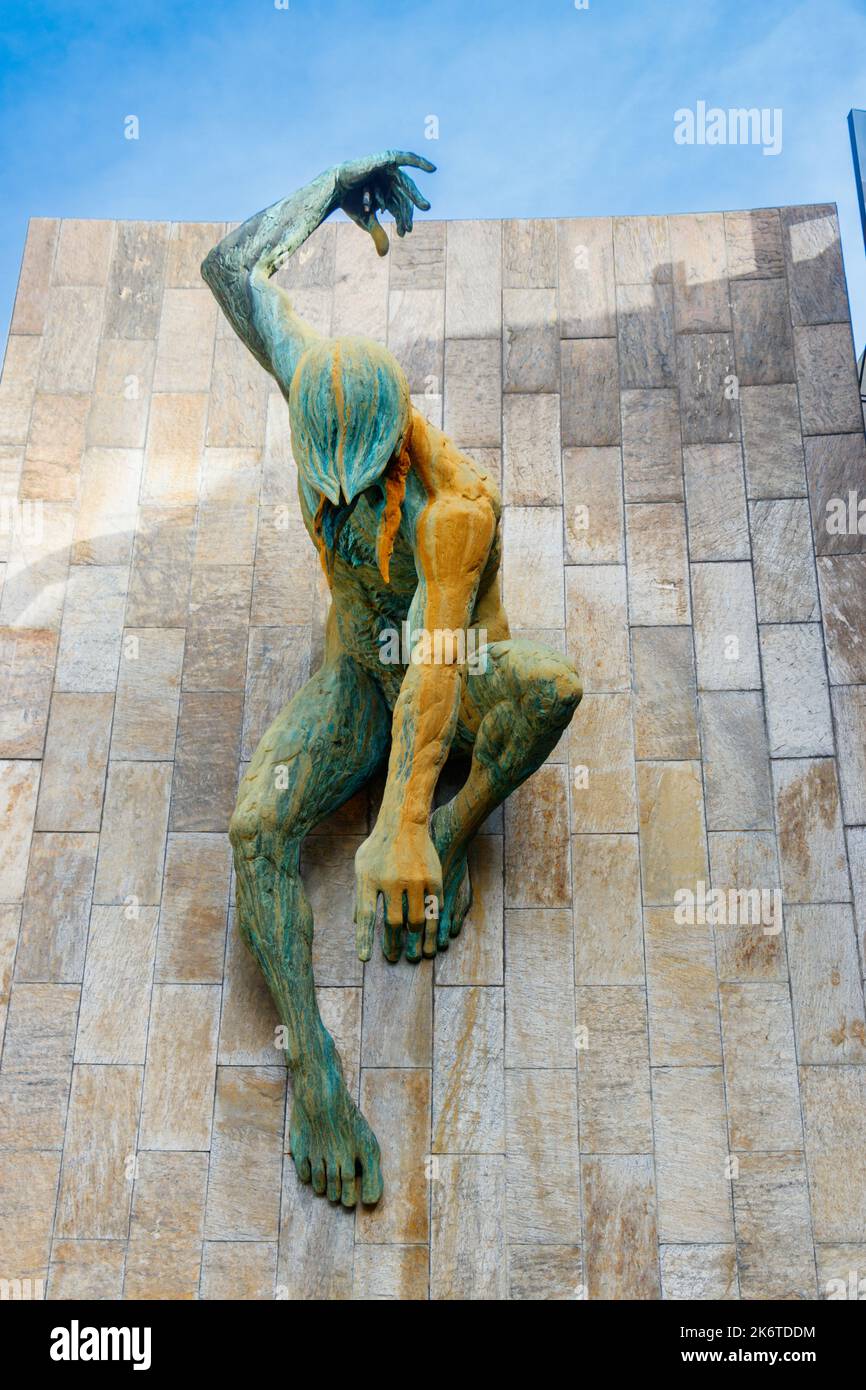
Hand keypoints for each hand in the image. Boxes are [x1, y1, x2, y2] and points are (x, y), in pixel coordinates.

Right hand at [336, 150, 435, 255]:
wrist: (337, 187)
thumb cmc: (350, 202)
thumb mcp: (366, 221)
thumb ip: (378, 233)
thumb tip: (384, 254)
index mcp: (385, 194)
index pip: (400, 207)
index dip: (403, 220)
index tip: (405, 232)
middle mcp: (388, 182)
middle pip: (404, 197)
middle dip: (410, 211)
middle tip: (416, 224)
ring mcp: (388, 171)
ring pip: (405, 183)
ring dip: (415, 195)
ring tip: (425, 207)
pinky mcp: (386, 159)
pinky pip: (405, 158)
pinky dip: (419, 162)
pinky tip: (432, 168)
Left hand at [354, 822, 442, 961]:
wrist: (404, 821)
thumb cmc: (378, 844)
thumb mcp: (361, 865)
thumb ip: (359, 894)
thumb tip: (356, 921)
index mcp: (370, 879)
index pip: (365, 917)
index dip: (365, 939)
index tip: (365, 958)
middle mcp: (391, 881)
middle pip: (392, 922)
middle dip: (393, 943)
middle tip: (394, 957)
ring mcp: (414, 879)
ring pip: (416, 919)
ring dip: (415, 940)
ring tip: (416, 953)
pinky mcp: (433, 877)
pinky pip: (432, 908)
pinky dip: (431, 924)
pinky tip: (429, 935)